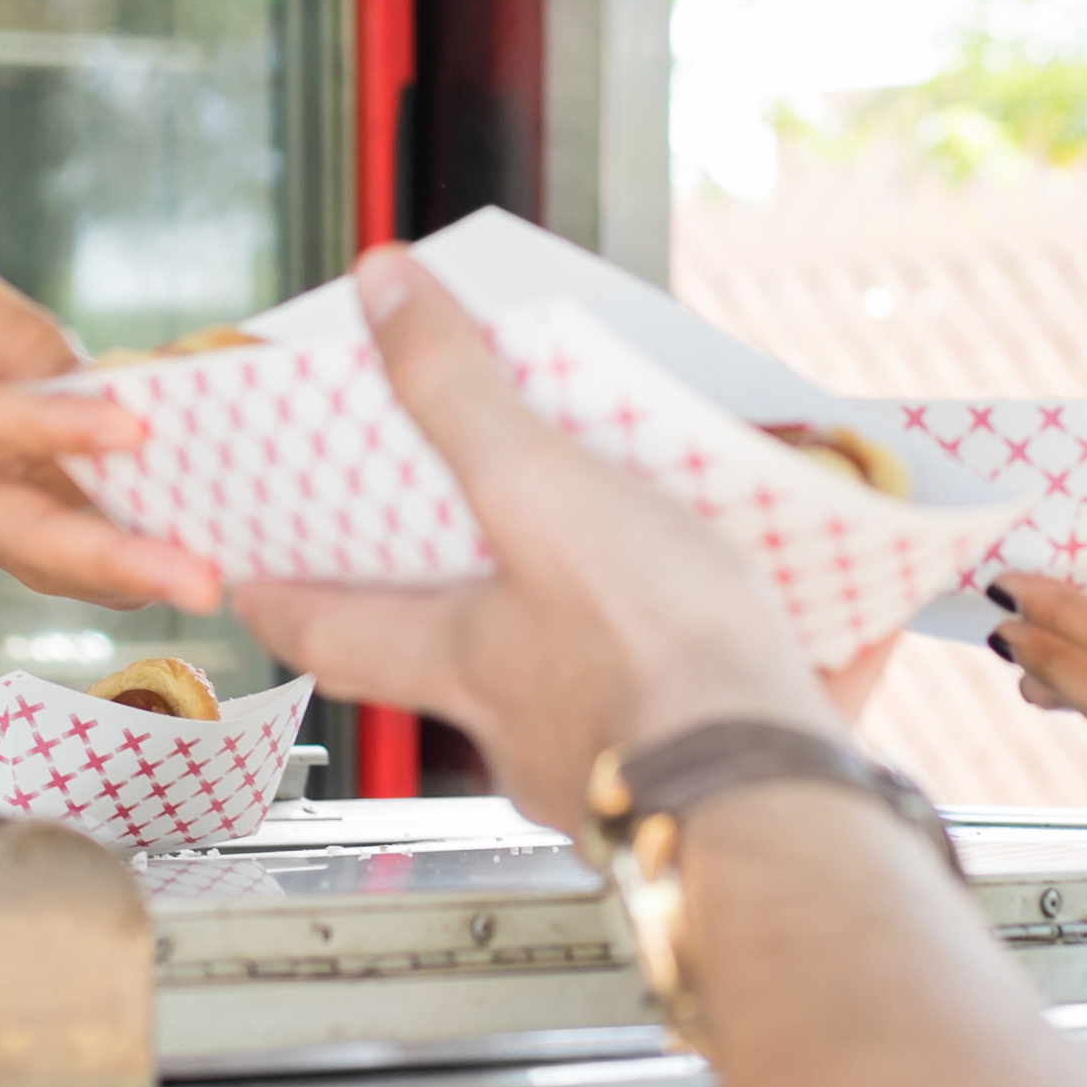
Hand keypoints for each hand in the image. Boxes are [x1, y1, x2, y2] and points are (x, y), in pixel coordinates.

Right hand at [0, 239, 210, 608]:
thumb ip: (11, 327)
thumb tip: (101, 379)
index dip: (58, 426)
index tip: (134, 425)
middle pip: (15, 532)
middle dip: (113, 561)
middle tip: (197, 577)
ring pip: (32, 557)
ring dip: (119, 573)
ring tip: (206, 576)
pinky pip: (34, 549)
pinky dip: (102, 559)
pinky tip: (173, 554)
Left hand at [230, 254, 830, 839]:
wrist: (772, 794)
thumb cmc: (645, 656)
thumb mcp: (536, 491)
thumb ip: (457, 395)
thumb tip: (383, 292)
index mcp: (465, 663)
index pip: (330, 631)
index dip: (284, 596)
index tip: (251, 577)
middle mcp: (529, 729)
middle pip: (471, 664)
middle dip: (480, 607)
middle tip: (491, 548)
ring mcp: (627, 766)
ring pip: (610, 689)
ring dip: (637, 632)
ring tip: (689, 559)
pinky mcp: (730, 781)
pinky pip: (742, 711)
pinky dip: (773, 661)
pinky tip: (835, 615)